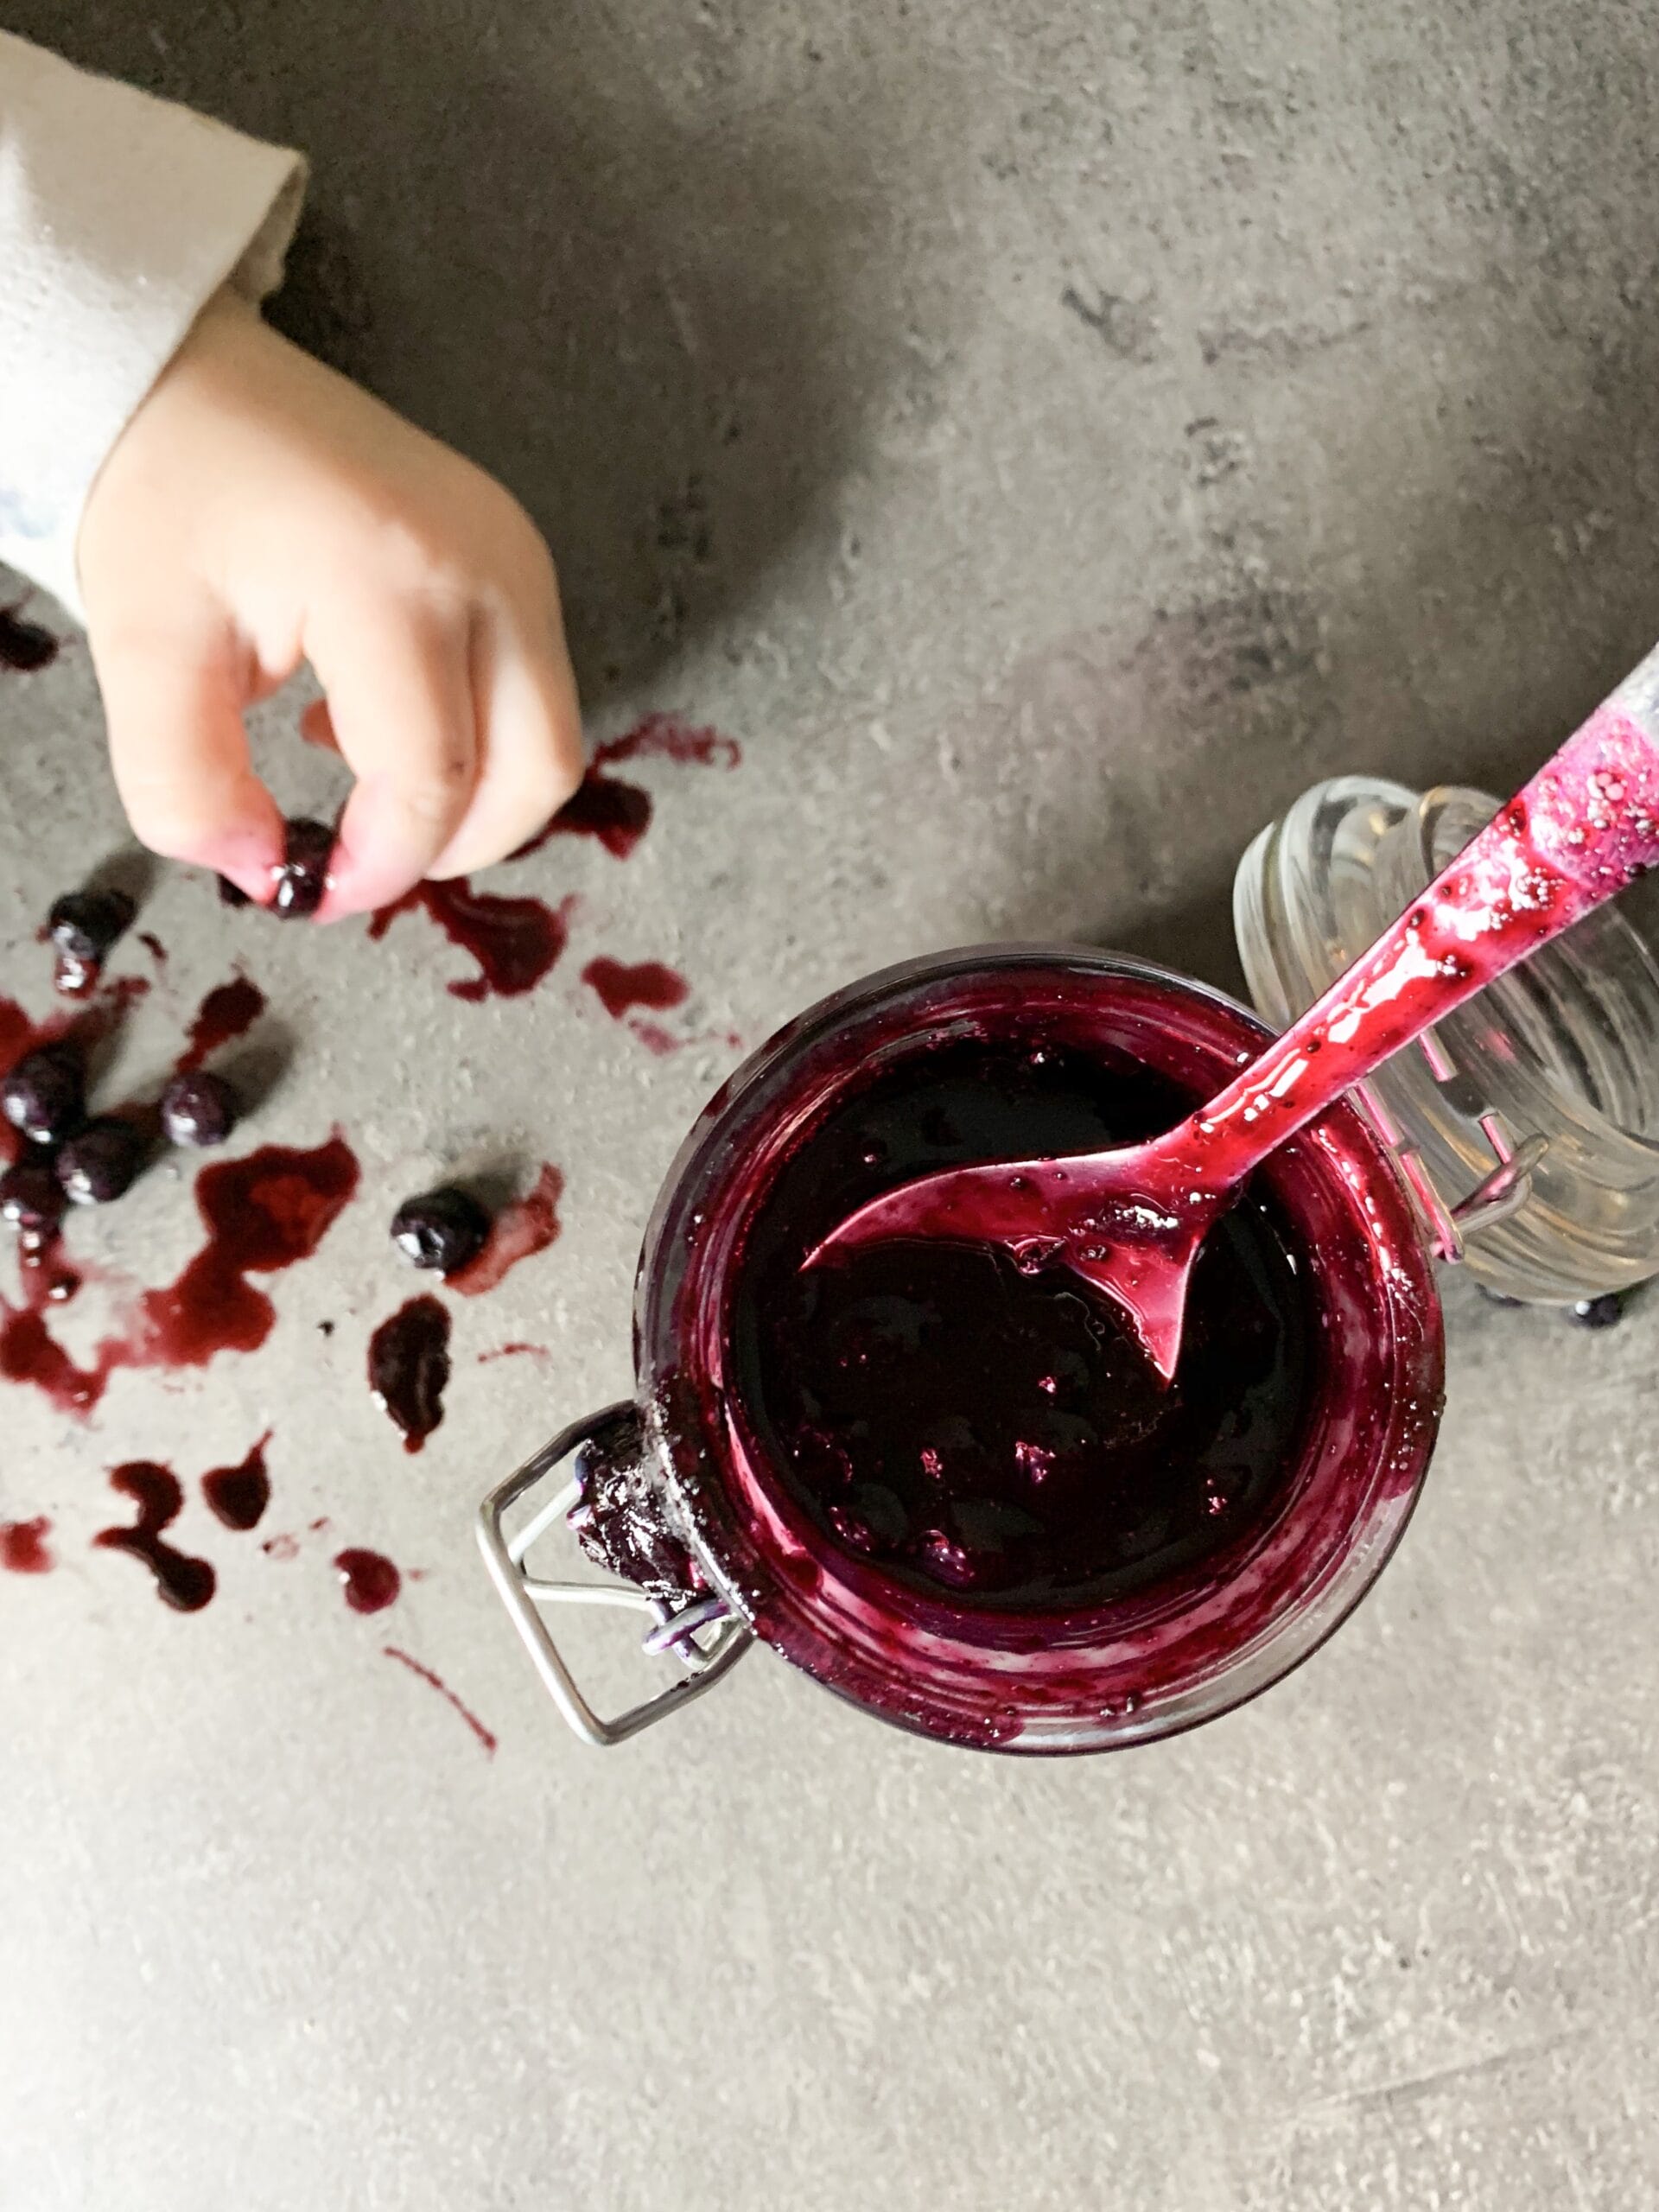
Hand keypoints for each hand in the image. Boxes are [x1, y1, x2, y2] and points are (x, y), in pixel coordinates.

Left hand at [77, 288, 582, 917]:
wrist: (187, 378)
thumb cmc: (168, 497)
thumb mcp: (143, 651)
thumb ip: (188, 785)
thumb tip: (260, 874)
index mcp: (389, 580)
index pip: (432, 777)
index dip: (383, 864)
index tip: (317, 891)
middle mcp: (485, 566)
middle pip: (535, 770)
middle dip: (454, 845)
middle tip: (360, 860)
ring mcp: (517, 555)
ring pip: (548, 738)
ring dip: (471, 793)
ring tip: (358, 771)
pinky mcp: (520, 556)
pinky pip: (534, 688)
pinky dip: (476, 738)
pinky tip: (376, 714)